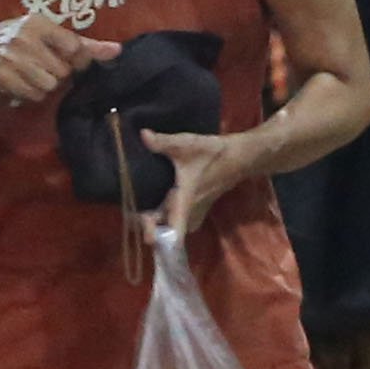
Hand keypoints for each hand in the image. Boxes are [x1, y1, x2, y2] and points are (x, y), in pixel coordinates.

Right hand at [0, 14, 99, 108]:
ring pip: (48, 85)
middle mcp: (24, 38)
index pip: (73, 47)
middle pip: (61, 71)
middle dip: (55, 72)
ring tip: (32, 73)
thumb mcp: (52, 36)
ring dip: (43, 85)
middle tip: (41, 64)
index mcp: (39, 23)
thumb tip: (118, 50)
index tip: (62, 55)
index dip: (72, 58)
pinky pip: (33, 95)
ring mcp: (11, 57)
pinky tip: (22, 81)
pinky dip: (31, 93)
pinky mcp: (2, 76)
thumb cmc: (26, 42)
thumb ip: (86, 45)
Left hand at [143, 122, 251, 238]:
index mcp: (184, 203)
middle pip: (163, 233)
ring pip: (170, 229)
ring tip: (139, 209)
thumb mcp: (186, 144)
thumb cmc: (212, 154)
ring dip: (155, 223)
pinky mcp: (196, 212)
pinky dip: (165, 219)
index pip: (172, 234)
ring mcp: (194, 215)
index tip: (141, 221)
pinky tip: (155, 206)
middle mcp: (188, 214)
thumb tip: (143, 134)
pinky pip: (176, 224)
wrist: (237, 158)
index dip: (153, 234)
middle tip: (132, 209)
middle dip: (145, 225)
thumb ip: (162, 142)